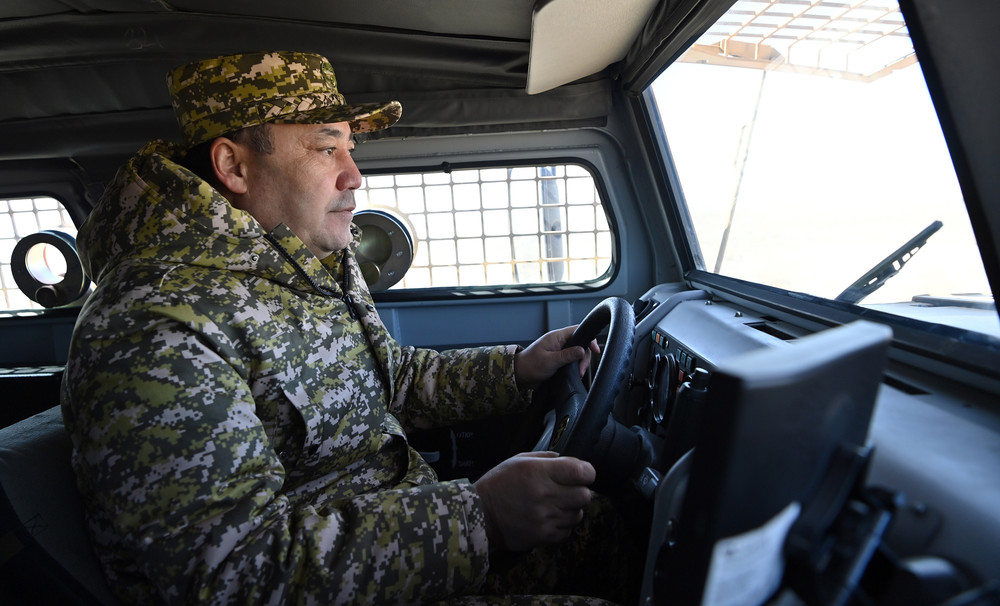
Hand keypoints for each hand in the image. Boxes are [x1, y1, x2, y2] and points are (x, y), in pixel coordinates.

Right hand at [474, 451, 594, 552]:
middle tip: (568, 490)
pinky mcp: (542, 535)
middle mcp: (545, 494)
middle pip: (585, 495)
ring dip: (571, 509)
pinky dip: (563, 525)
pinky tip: (550, 518)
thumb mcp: (518, 461)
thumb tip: (568, 460)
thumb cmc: (499, 484)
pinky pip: (567, 531)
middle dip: (580, 491)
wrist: (479, 514)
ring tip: (556, 505)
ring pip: (578, 514)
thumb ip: (546, 458)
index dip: (586, 472)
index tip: (581, 473)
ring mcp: (545, 517)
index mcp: (539, 472)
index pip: (581, 471)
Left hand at [514, 325, 599, 389]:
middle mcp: (559, 342)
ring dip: (580, 363)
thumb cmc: (529, 365)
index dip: (589, 338)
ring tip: (577, 373)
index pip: (578, 331)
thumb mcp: (550, 361)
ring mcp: (560, 351)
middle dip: (584, 357)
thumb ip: (567, 355)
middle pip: (581, 344)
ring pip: (578, 353)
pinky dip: (575, 367)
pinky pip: (572, 360)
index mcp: (556, 337)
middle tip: (581, 369)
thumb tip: (582, 350)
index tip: (595, 349)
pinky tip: (574, 373)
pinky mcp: (559, 360)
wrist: (519, 375)